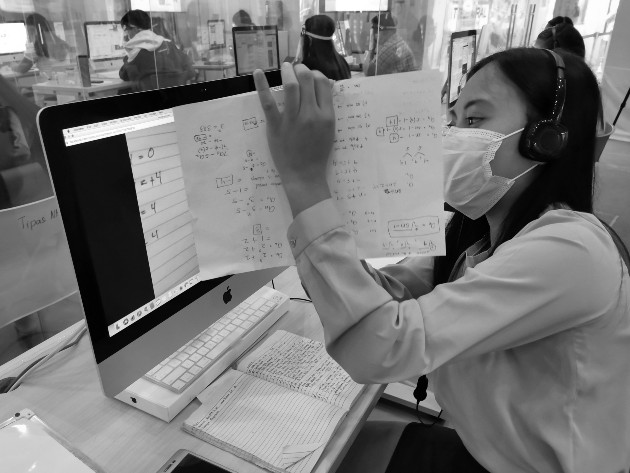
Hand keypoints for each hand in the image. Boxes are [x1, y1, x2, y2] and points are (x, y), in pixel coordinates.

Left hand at [254, 63, 333, 216]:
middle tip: (296, 68)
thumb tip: (325, 86)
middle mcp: (311, 114)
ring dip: (287, 70)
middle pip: (307, 79)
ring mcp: (292, 120)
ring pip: (290, 85)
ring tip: (285, 66)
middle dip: (301, 68)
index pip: (323, 83)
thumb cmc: (317, 154)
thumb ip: (327, 109)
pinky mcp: (276, 126)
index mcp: (327, 116)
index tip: (310, 75)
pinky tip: (257, 72)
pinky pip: (268, 103)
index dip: (316, 74)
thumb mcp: (330, 131)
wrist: (304, 176)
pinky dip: (261, 85)